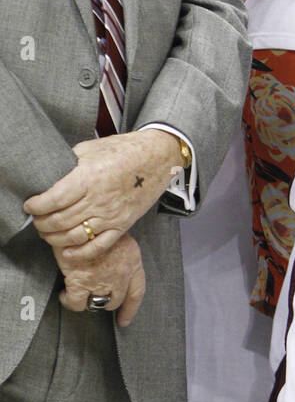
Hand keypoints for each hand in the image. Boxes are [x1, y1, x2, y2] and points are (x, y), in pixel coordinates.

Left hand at [23, 129, 183, 258]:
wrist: (157, 157)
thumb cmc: (125, 150)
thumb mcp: (92, 148)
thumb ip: (69, 162)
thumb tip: (50, 174)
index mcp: (89, 178)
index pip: (53, 199)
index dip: (36, 206)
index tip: (30, 205)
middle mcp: (98, 200)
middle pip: (60, 220)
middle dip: (41, 223)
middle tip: (36, 220)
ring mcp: (111, 215)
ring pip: (74, 236)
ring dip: (54, 238)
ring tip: (47, 233)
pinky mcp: (122, 225)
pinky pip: (97, 246)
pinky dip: (79, 253)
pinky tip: (67, 251)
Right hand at [58, 233, 145, 327]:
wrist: (81, 220)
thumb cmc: (97, 226)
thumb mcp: (117, 237)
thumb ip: (120, 255)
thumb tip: (114, 267)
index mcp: (133, 260)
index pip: (137, 291)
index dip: (130, 309)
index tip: (124, 321)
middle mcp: (121, 273)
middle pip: (115, 299)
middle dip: (105, 301)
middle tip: (94, 297)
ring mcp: (102, 279)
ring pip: (96, 304)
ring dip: (88, 301)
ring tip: (79, 294)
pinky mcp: (81, 282)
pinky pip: (76, 303)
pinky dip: (69, 301)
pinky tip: (65, 294)